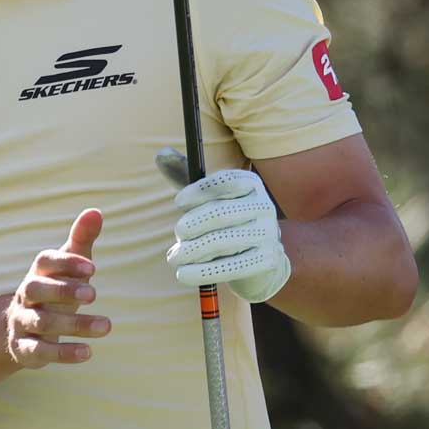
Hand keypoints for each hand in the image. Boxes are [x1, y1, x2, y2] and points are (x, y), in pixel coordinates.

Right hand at [5, 209, 110, 367]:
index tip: (92, 268)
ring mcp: (23, 323)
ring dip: (74, 324)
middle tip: (94, 293)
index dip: (66, 263)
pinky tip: (88, 352)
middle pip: (35, 290)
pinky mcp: (25, 349)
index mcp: (37, 273)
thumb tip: (96, 211)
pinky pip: (40, 352)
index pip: (44, 262)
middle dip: (63, 291)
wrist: (22, 328)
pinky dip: (64, 353)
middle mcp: (25, 296)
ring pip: (42, 322)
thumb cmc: (54, 290)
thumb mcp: (68, 266)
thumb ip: (81, 240)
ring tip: (106, 326)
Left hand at [165, 169, 290, 303]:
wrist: (262, 258)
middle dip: (193, 224)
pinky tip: (183, 274)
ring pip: (222, 241)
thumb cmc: (227, 221)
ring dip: (192, 250)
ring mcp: (267, 234)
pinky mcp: (266, 261)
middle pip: (221, 212)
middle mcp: (264, 206)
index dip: (200, 190)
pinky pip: (230, 266)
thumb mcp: (209, 196)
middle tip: (177, 234)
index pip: (226, 181)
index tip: (178, 202)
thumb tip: (161, 154)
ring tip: (174, 257)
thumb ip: (185, 175)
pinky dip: (203, 271)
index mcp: (251, 184)